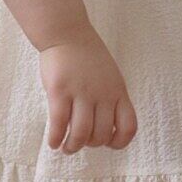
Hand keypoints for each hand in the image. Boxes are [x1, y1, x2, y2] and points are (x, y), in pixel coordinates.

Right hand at [38, 24, 137, 152]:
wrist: (67, 33)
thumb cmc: (87, 56)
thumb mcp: (111, 76)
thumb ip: (110, 98)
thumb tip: (104, 128)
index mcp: (118, 91)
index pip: (129, 127)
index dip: (119, 142)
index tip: (107, 143)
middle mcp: (103, 94)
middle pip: (101, 134)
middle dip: (90, 145)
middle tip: (79, 142)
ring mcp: (81, 92)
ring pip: (81, 133)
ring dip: (73, 147)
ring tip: (66, 148)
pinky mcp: (60, 91)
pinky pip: (59, 123)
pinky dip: (56, 138)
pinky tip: (53, 142)